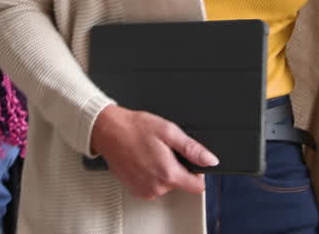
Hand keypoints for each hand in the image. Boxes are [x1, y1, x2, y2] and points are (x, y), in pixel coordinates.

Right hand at [89, 105, 217, 199]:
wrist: (107, 131)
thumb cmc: (134, 128)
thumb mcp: (168, 131)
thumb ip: (192, 148)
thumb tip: (210, 160)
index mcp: (168, 173)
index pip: (198, 186)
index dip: (197, 172)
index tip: (189, 160)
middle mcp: (157, 187)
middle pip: (181, 183)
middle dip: (177, 167)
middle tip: (163, 149)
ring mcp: (145, 191)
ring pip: (166, 185)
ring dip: (163, 171)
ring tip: (150, 153)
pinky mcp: (136, 190)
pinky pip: (153, 186)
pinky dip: (151, 175)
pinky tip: (143, 160)